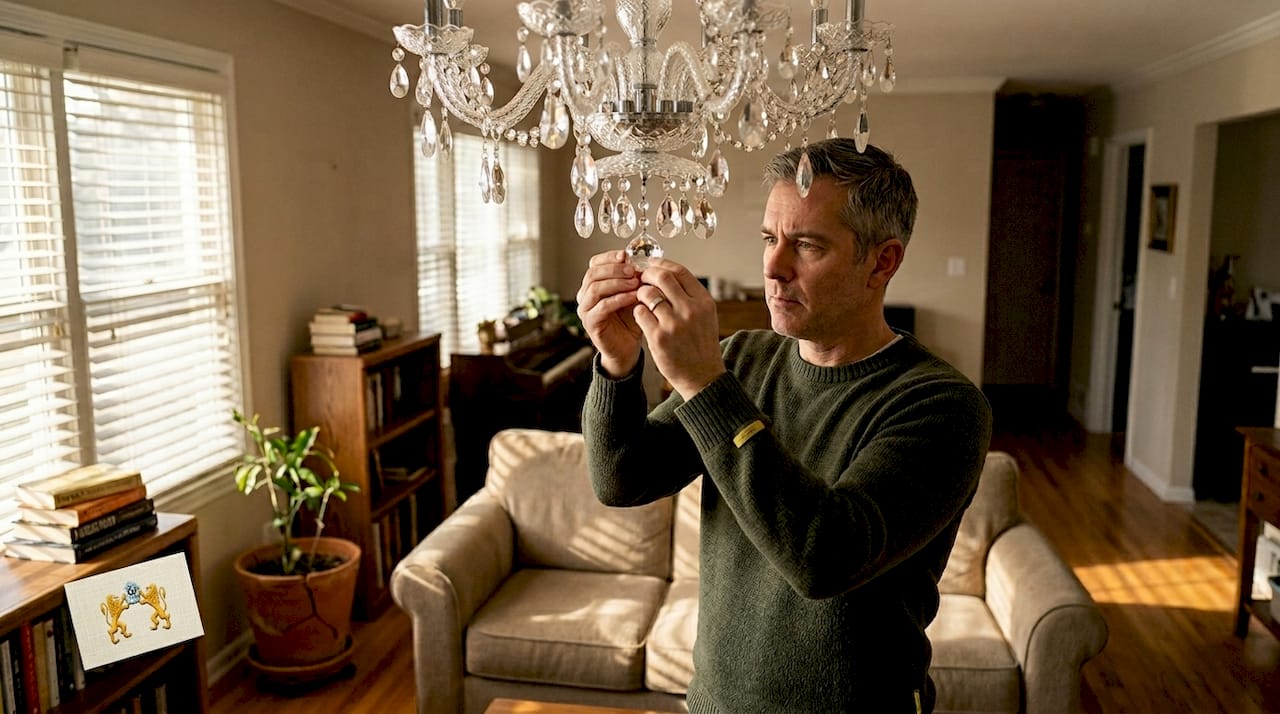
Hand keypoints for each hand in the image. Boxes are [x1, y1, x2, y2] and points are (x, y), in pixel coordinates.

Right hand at [576, 250, 642, 376]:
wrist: (627, 349)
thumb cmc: (630, 321)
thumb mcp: (633, 295)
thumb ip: (634, 280)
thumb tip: (643, 262)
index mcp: (593, 285)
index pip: (595, 263)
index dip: (609, 257)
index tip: (625, 255)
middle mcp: (585, 296)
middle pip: (593, 273)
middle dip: (614, 269)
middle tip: (633, 270)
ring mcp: (585, 309)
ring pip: (595, 288)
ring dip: (617, 282)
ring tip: (635, 282)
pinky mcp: (590, 323)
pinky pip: (602, 306)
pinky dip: (618, 299)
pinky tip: (633, 297)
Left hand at [633, 258, 725, 398]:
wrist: (702, 376)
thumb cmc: (701, 345)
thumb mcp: (705, 316)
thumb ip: (690, 296)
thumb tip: (667, 274)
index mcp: (703, 302)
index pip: (680, 271)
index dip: (662, 264)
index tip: (652, 264)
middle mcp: (690, 310)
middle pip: (662, 277)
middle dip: (647, 274)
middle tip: (641, 279)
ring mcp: (674, 323)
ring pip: (647, 293)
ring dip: (640, 293)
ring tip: (641, 300)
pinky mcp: (658, 337)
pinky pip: (639, 312)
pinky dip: (637, 311)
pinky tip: (641, 317)